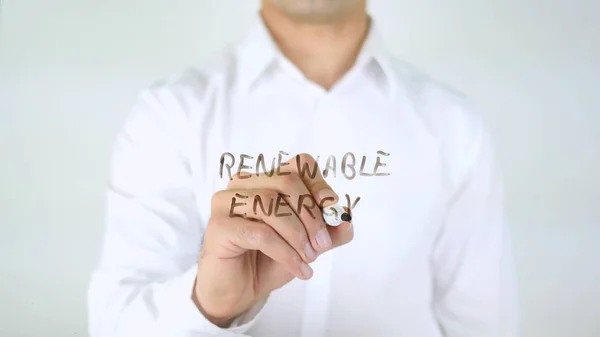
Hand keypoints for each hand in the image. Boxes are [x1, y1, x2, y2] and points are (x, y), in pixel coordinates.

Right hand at [193, 154, 353, 325]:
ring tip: (309, 258)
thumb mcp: (307, 244)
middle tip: (322, 245)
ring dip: (298, 235)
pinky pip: (260, 233)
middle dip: (311, 215)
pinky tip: (298, 268)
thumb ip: (328, 231)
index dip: (319, 184)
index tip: (332, 209)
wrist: (237, 292)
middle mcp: (243, 184)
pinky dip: (285, 252)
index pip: (298, 165)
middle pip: (286, 181)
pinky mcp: (218, 226)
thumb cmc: (267, 261)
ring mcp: (226, 202)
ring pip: (271, 205)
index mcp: (265, 180)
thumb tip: (346, 218)